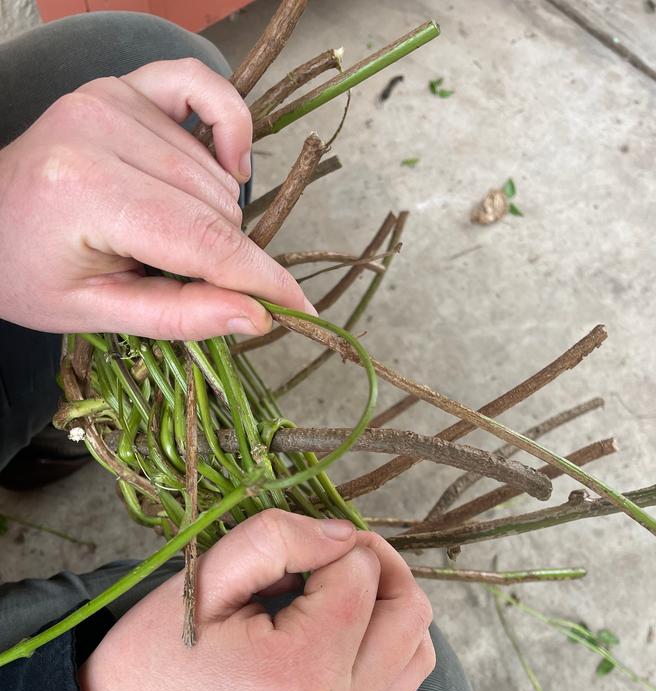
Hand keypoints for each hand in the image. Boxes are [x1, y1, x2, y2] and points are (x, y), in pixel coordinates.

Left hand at [0, 59, 312, 338]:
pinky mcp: (121, 85)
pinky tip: (228, 166)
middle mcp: (102, 130)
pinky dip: (228, 127)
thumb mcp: (95, 315)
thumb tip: (257, 316)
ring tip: (164, 238)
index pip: (204, 240)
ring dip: (212, 216)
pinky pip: (202, 87)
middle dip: (221, 259)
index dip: (261, 280)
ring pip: (217, 174)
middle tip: (176, 279)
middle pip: (218, 208)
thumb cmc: (28, 273)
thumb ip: (178, 316)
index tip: (303, 311)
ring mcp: (112, 99)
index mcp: (89, 192)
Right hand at [78, 511, 434, 690]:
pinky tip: (343, 627)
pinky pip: (398, 684)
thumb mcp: (201, 581)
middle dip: (377, 563)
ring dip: (389, 604)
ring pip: (416, 650)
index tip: (291, 549)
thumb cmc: (152, 662)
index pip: (359, 574)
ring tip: (340, 587)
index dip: (330, 544)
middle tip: (330, 552)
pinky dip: (387, 643)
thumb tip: (341, 532)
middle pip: (408, 610)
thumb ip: (275, 540)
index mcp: (302, 670)